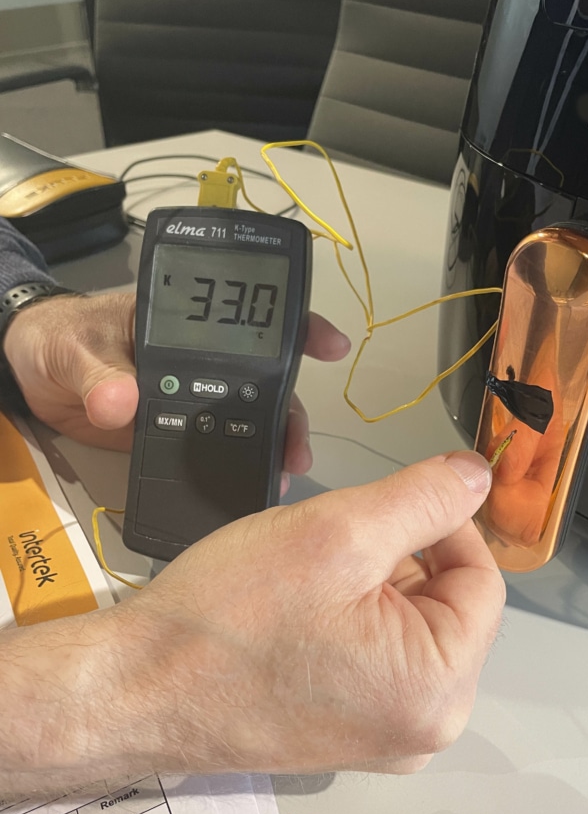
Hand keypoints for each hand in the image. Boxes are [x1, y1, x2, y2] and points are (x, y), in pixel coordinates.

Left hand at [2, 293, 349, 468]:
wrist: (31, 374)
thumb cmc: (60, 336)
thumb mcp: (76, 347)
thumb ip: (99, 374)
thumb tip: (123, 401)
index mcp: (184, 329)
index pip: (252, 322)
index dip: (299, 327)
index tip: (330, 344)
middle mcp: (200, 365)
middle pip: (263, 383)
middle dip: (290, 413)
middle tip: (298, 447)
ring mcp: (191, 402)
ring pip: (246, 422)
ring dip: (270, 448)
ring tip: (282, 476)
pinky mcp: (173, 436)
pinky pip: (212, 452)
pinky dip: (233, 470)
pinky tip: (246, 491)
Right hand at [31, 451, 501, 782]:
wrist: (135, 690)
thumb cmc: (232, 613)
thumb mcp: (338, 532)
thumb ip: (424, 497)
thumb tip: (479, 475)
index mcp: (440, 691)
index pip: (482, 581)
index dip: (442, 527)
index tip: (383, 506)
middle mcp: (426, 732)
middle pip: (448, 607)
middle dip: (399, 561)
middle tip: (330, 549)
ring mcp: (386, 742)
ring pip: (410, 628)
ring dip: (372, 586)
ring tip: (306, 582)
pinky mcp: (348, 738)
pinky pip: (378, 660)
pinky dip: (352, 621)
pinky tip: (299, 613)